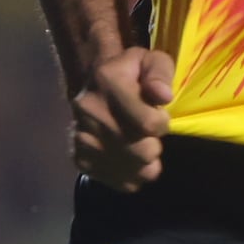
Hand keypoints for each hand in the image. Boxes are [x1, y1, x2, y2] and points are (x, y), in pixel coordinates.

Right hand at [74, 47, 176, 190]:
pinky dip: (131, 174)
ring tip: (139, 145)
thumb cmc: (129, 73)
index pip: (149, 123)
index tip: (157, 114)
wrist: (92, 85)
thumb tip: (163, 97)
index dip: (161, 122)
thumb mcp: (150, 61)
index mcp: (108, 82)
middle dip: (153, 144)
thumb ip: (161, 73)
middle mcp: (90, 112)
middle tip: (147, 133)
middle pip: (143, 152)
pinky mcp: (80, 159)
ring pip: (134, 170)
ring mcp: (82, 138)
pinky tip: (128, 158)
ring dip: (145, 162)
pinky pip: (120, 183)